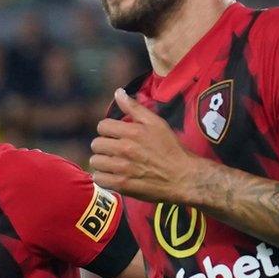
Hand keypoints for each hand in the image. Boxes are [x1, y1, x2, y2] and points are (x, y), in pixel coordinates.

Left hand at [90, 89, 197, 203]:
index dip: (108, 130)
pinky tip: (112, 174)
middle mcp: (125, 149)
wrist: (183, 177)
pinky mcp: (122, 185)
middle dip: (104, 145)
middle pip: (96, 144)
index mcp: (132, 132)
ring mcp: (122, 168)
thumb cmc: (171, 148)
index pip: (102, 126)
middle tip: (115, 149)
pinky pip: (99, 179)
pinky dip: (103, 177)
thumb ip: (134, 107)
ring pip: (95, 161)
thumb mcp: (156, 123)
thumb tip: (118, 92)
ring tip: (113, 162)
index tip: (115, 135)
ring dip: (102, 161)